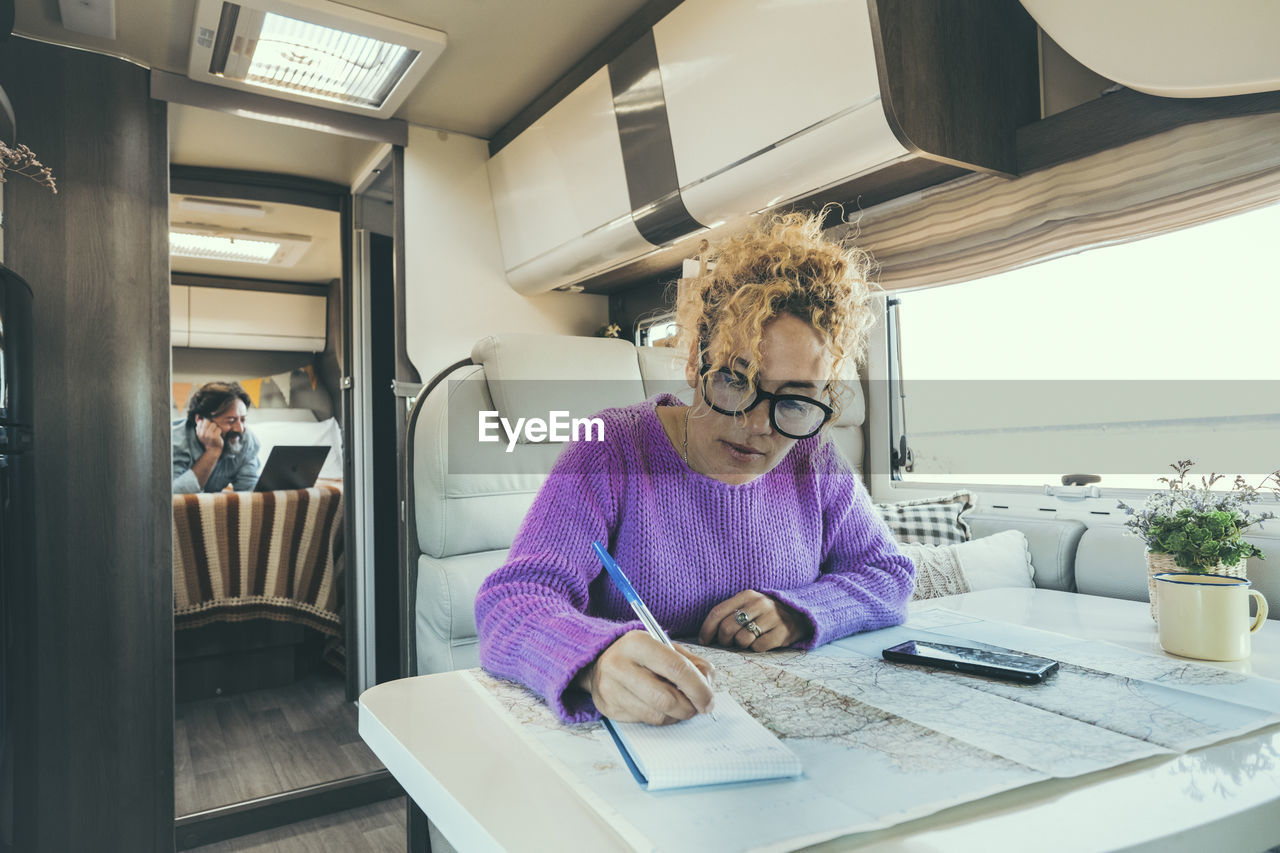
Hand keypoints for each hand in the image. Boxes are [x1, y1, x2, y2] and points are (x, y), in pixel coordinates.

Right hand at [195, 416, 223, 451]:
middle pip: (207, 421)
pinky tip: (218, 435)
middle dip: (211, 424)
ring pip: (214, 424)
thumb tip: (197, 415)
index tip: (208, 427)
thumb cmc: (208, 440)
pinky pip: (218, 429)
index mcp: (198, 431)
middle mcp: (202, 433)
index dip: (206, 422)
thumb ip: (199, 424)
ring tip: (215, 432)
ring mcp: (208, 435)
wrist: (213, 450)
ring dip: (216, 428)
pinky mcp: (214, 437)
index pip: (201, 421)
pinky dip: (220, 431)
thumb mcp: (201, 432)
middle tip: (212, 429)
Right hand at [577, 631, 715, 724]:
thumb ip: (692, 663)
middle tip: (698, 707)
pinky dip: (662, 719)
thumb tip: (707, 687)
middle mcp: (620, 664)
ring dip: (677, 716)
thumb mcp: (666, 648)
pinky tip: (662, 708)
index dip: (698, 688)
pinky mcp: (608, 707)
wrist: (599, 661)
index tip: (709, 700)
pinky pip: (645, 721)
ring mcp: (611, 688)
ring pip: (657, 715)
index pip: (676, 668)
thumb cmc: (640, 655)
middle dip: (689, 707)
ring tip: (681, 706)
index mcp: (638, 642)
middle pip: (666, 698)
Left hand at [698, 590, 811, 651]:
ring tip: (748, 641)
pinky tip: (761, 642)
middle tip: (728, 643)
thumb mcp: (748, 605)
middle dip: (723, 640)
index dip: (707, 629)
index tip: (704, 641)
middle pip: (727, 628)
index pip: (718, 612)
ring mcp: (772, 617)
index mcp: (746, 595)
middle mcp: (759, 603)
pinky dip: (756, 649)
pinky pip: (758, 647)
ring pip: (742, 639)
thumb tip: (705, 636)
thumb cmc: (764, 613)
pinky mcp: (782, 632)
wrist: (799, 613)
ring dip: (741, 645)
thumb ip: (729, 614)